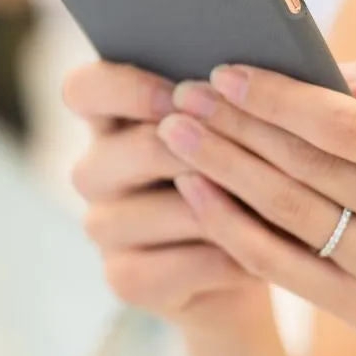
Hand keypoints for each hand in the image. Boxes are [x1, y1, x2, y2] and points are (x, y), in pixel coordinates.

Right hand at [63, 62, 268, 327]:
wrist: (256, 258)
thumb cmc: (254, 173)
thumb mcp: (243, 129)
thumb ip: (236, 99)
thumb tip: (266, 78)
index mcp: (113, 118)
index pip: (83, 89)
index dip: (125, 88)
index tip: (180, 95)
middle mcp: (96, 170)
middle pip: (125, 149)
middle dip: (197, 150)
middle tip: (249, 153)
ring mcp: (104, 226)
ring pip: (155, 211)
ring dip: (219, 208)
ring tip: (272, 207)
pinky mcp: (124, 277)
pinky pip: (174, 266)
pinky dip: (223, 259)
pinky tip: (259, 256)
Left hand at [158, 52, 355, 355]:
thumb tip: (318, 69)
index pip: (348, 126)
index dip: (278, 99)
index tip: (226, 73)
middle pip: (309, 166)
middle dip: (236, 126)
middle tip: (184, 95)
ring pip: (287, 211)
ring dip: (220, 166)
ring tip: (174, 133)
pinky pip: (278, 261)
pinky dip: (227, 222)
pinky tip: (192, 188)